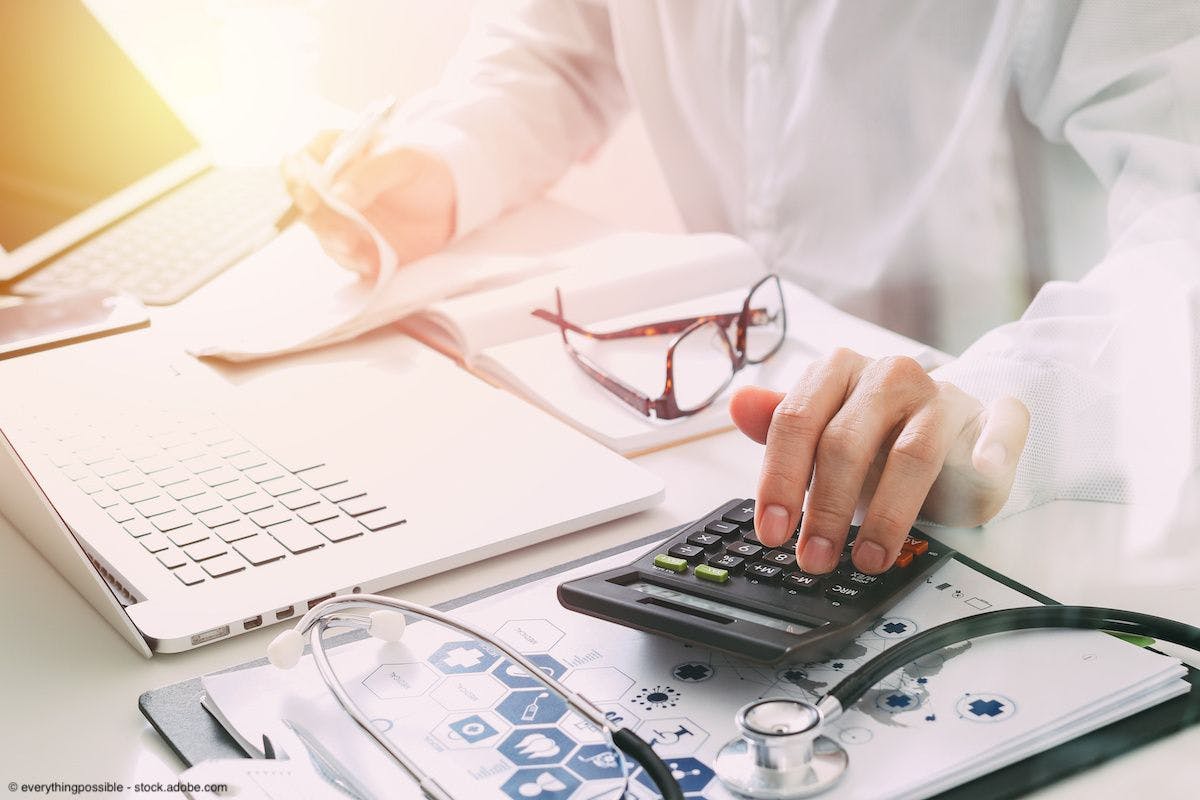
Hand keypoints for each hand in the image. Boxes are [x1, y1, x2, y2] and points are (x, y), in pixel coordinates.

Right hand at [281, 131, 455, 278]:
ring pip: (324, 235)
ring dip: (336, 245)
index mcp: (337, 155)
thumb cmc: (428, 168)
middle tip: (343, 235)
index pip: (300, 164)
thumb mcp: (404, 161)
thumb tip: (337, 194)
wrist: (455, 201)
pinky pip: (347, 258)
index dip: (297, 180)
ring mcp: (343, 219)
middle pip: (306, 206)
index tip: (310, 199)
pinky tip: (369, 262)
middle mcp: (332, 188)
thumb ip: (370, 174)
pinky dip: (355, 262)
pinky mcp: (359, 245)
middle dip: (320, 223)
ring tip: (356, 250)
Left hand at [729, 348, 1028, 574]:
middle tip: (815, 558)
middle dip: (826, 508)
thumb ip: (783, 425)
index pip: (797, 421)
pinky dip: (992, 452)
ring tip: (869, 559)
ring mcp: (944, 397)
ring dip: (888, 513)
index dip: (780, 480)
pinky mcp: (992, 417)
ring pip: (914, 453)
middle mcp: (890, 376)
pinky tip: (980, 474)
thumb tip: (738, 404)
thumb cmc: (877, 435)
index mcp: (839, 371)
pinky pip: (1001, 427)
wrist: (951, 423)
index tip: (773, 533)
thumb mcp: (824, 431)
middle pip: (847, 442)